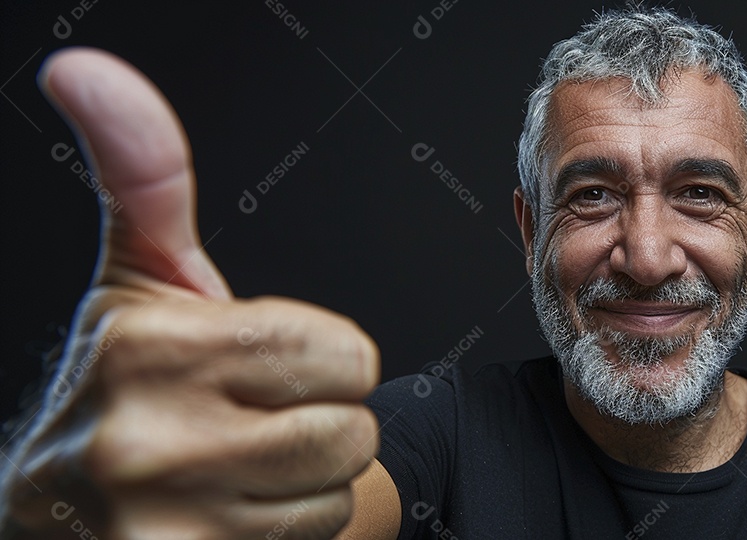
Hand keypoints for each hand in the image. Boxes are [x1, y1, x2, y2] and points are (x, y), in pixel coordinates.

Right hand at [1, 48, 380, 538]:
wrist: (54, 506)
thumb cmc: (122, 380)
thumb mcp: (139, 277)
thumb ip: (144, 175)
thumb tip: (85, 69)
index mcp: (154, 346)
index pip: (347, 355)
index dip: (323, 357)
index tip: (263, 364)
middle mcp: (152, 441)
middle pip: (352, 430)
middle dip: (319, 419)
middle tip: (250, 417)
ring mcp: (166, 525)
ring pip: (337, 495)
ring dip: (306, 480)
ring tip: (237, 465)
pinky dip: (286, 531)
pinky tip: (228, 511)